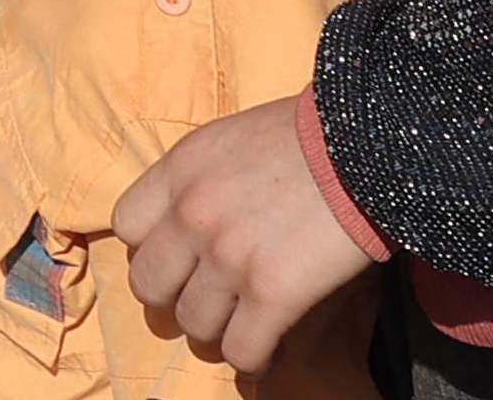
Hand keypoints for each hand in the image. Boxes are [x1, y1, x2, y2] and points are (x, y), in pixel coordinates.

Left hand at [114, 103, 379, 371]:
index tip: (179, 254)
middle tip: (208, 294)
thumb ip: (201, 179)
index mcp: (179, 170)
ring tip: (245, 321)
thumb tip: (190, 217)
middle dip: (176, 295)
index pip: (126, 226)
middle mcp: (192, 215)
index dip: (153, 245)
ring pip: (193, 325)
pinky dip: (254, 358)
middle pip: (149, 286)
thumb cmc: (308, 134)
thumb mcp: (232, 139)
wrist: (367, 143)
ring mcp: (228, 258)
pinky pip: (241, 352)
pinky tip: (271, 349)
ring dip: (219, 329)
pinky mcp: (272, 295)